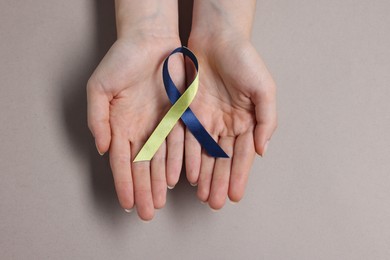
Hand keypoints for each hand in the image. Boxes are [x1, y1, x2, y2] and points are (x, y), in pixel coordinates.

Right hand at [87, 35, 184, 219]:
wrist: (150, 41)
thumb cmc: (122, 61)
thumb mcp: (99, 88)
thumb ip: (98, 119)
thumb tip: (101, 148)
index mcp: (119, 125)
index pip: (121, 162)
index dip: (124, 184)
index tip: (127, 204)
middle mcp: (139, 130)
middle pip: (140, 167)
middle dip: (143, 190)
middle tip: (147, 213)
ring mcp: (158, 125)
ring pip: (159, 160)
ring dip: (157, 182)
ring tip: (159, 202)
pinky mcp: (177, 117)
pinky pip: (177, 144)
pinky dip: (175, 162)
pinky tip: (174, 179)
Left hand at [185, 33, 276, 209]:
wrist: (217, 38)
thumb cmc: (245, 60)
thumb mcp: (264, 90)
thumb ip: (267, 121)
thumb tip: (262, 150)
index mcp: (246, 121)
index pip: (242, 155)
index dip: (238, 176)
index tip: (234, 196)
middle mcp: (226, 124)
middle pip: (222, 159)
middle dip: (218, 181)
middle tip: (214, 203)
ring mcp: (207, 119)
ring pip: (204, 154)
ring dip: (203, 175)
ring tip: (201, 194)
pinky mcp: (188, 112)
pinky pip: (187, 138)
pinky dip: (187, 156)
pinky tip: (187, 172)